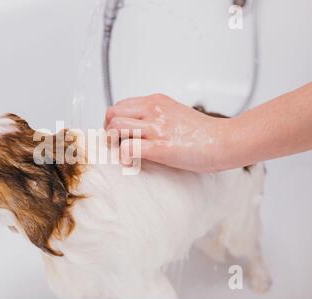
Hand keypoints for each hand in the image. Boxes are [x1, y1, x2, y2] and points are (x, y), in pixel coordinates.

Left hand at [105, 94, 231, 172]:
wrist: (225, 141)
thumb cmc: (203, 132)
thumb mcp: (174, 113)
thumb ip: (155, 115)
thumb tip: (137, 126)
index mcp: (156, 101)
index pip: (118, 106)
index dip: (113, 121)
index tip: (118, 134)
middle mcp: (153, 110)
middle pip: (111, 114)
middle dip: (108, 131)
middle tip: (117, 144)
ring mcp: (156, 128)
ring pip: (115, 128)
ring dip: (114, 143)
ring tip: (123, 153)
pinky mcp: (160, 147)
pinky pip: (128, 148)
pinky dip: (123, 157)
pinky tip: (131, 162)